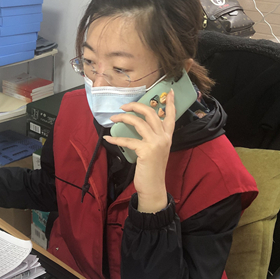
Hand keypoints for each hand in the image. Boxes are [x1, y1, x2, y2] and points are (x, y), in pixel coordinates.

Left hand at [103, 89, 175, 212]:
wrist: (154, 187)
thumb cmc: (152, 169)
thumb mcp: (156, 150)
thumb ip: (152, 137)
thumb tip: (138, 125)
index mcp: (167, 136)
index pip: (171, 116)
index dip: (170, 103)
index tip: (169, 91)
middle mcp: (164, 137)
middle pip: (151, 113)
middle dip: (136, 106)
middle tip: (123, 106)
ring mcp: (156, 143)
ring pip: (138, 122)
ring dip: (123, 118)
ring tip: (113, 118)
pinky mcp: (146, 151)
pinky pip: (128, 140)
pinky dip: (116, 138)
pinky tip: (108, 138)